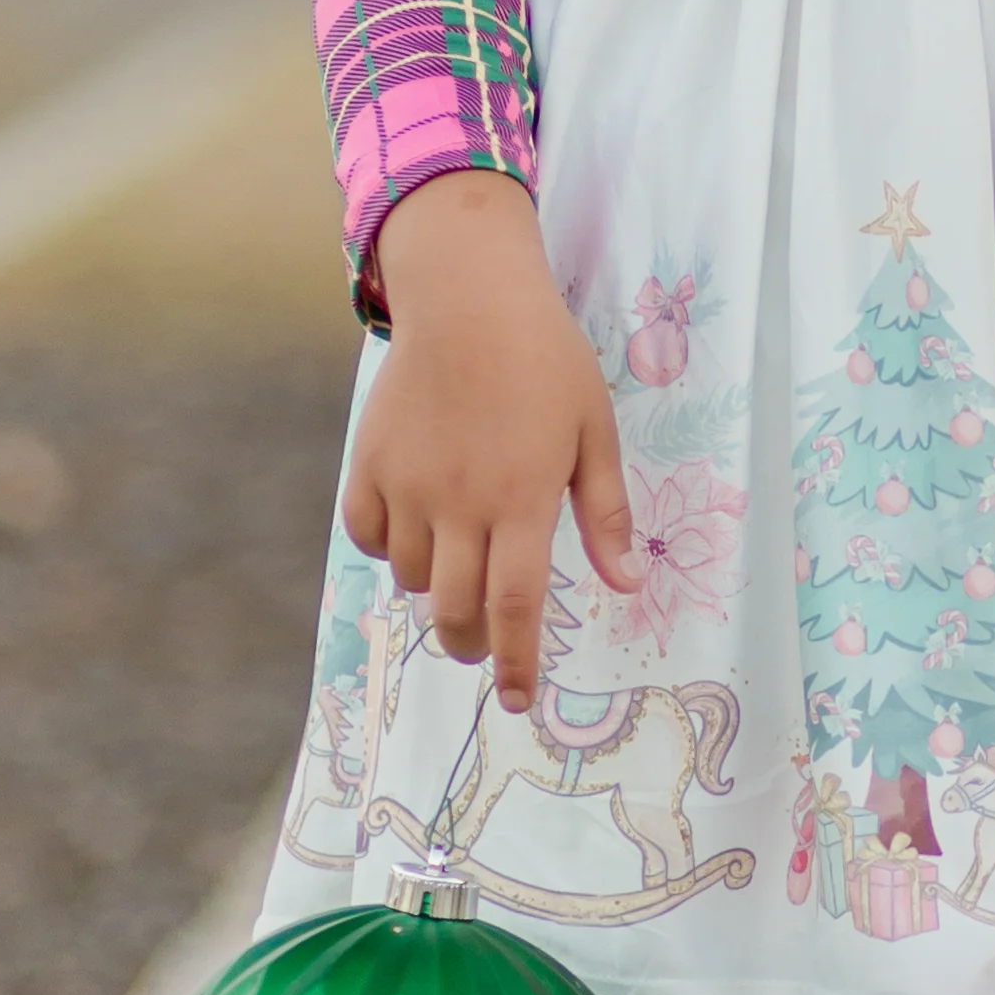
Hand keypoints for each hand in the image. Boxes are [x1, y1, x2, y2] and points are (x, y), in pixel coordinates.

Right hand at [343, 172, 631, 718]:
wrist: (468, 296)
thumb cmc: (545, 359)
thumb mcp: (594, 429)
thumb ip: (605, 512)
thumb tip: (628, 583)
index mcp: (521, 499)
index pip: (516, 607)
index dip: (517, 662)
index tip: (517, 699)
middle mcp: (458, 503)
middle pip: (454, 609)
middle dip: (471, 644)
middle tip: (483, 647)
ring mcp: (406, 485)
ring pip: (408, 577)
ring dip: (433, 589)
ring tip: (456, 566)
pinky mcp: (368, 464)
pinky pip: (366, 535)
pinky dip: (386, 550)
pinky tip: (412, 534)